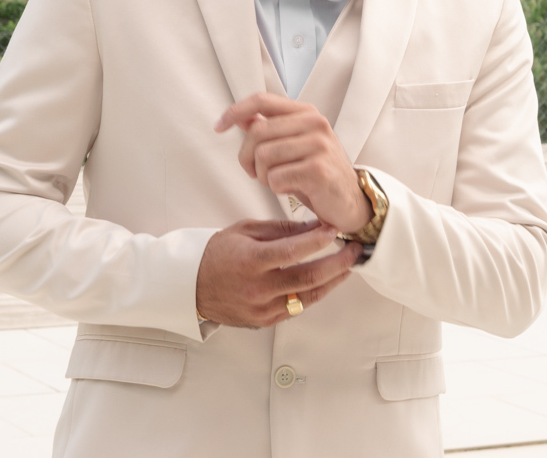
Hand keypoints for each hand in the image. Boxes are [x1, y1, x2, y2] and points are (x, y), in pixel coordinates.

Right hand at [196, 218, 362, 326]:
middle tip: (355, 251)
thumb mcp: (246, 230)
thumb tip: (314, 226)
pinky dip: (314, 293)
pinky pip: (297, 307)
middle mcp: (258, 288)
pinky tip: (326, 281)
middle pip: (309, 278)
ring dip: (333, 281)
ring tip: (348, 266)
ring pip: (309, 297)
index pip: (293, 251)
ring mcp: (262, 308)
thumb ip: (281, 229)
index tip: (335, 229)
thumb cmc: (218, 252)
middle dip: (338, 263)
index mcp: (251, 260)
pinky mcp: (265, 321)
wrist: (192, 285)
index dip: (318, 240)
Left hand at [215, 93, 371, 231]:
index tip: (218, 127)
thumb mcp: (294, 145)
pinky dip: (276, 189)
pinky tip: (289, 190)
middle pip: (257, 132)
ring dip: (262, 176)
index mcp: (306, 112)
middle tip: (255, 173)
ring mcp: (319, 145)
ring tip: (277, 182)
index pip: (261, 100)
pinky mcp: (319, 170)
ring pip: (264, 156)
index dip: (235, 111)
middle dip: (246, 157)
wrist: (350, 202)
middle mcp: (315, 123)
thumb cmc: (318, 173)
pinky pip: (276, 178)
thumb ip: (270, 128)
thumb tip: (242, 116)